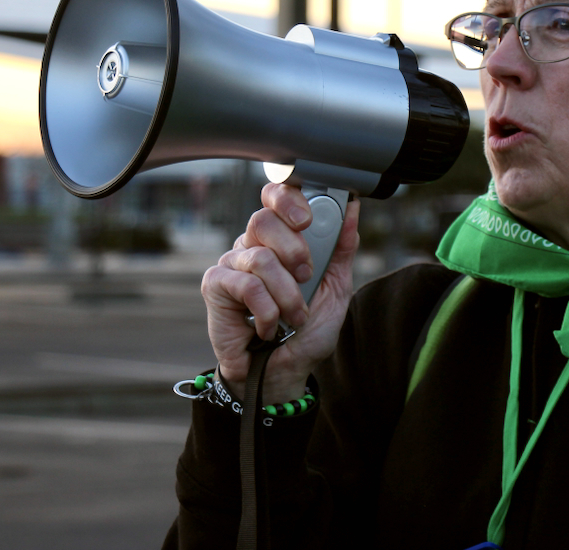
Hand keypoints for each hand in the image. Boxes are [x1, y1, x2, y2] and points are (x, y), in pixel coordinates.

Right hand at [201, 182, 360, 404]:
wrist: (283, 372)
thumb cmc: (306, 330)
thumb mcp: (336, 288)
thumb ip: (343, 248)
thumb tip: (354, 208)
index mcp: (282, 238)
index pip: (275, 196)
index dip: (289, 198)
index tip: (307, 219)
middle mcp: (254, 244)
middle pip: (263, 219)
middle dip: (294, 250)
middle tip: (306, 276)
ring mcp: (232, 264)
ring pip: (260, 257)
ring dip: (287, 294)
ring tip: (293, 316)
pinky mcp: (215, 286)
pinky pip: (245, 284)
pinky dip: (266, 310)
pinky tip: (267, 326)